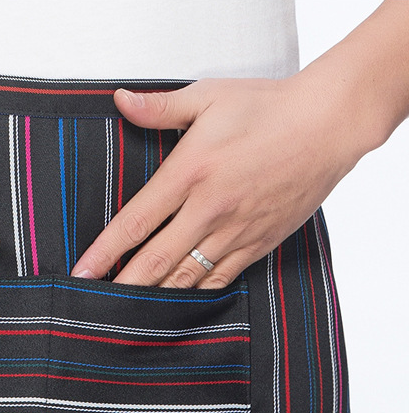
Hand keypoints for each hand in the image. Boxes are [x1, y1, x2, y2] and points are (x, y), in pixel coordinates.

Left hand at [70, 76, 364, 287]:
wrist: (330, 125)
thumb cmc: (269, 108)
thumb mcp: (210, 96)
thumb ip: (161, 107)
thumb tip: (120, 101)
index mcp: (191, 173)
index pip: (136, 221)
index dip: (105, 252)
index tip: (81, 272)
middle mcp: (209, 209)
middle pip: (156, 260)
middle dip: (122, 287)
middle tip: (94, 305)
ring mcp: (234, 232)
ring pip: (186, 278)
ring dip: (153, 299)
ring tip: (126, 315)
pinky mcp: (256, 245)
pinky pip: (219, 281)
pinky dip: (194, 297)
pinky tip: (173, 309)